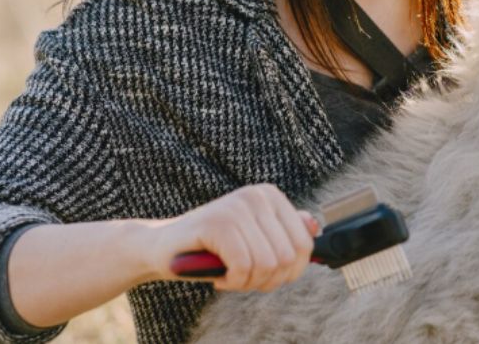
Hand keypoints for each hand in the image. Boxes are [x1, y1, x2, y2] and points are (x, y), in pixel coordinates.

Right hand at [154, 184, 319, 291]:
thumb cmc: (211, 248)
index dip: (288, 273)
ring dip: (247, 282)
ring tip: (228, 275)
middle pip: (288, 258)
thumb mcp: (253, 240)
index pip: (304, 245)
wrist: (163, 247)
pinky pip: (244, 266)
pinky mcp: (219, 222)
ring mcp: (238, 206)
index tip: (262, 274)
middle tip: (241, 278)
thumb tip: (314, 226)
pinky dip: (232, 281)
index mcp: (270, 196)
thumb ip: (283, 233)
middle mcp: (257, 196)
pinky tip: (218, 276)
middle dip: (266, 280)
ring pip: (267, 265)